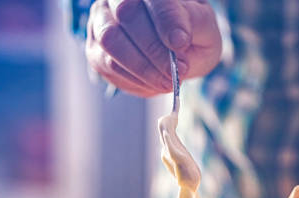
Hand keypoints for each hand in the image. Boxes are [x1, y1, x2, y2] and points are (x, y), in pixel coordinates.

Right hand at [85, 0, 221, 96]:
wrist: (174, 49)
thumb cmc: (189, 32)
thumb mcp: (203, 25)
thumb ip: (193, 24)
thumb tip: (176, 40)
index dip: (166, 19)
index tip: (180, 43)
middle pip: (126, 14)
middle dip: (154, 49)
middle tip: (178, 71)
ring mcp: (101, 22)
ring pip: (111, 41)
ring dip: (142, 68)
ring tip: (168, 82)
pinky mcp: (95, 49)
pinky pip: (107, 65)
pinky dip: (133, 80)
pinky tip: (153, 83)